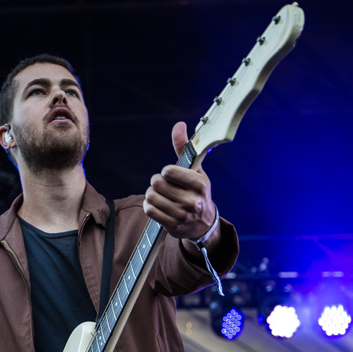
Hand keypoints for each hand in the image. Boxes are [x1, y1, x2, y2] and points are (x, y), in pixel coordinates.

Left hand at [143, 121, 216, 242]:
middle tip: (163, 186)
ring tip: (160, 195)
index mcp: (199, 184)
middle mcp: (192, 201)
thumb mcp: (195, 170)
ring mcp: (182, 215)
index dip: (166, 172)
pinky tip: (158, 205)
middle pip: (157, 183)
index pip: (169, 171)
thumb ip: (185, 147)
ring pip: (151, 197)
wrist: (203, 224)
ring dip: (151, 194)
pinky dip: (149, 205)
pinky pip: (149, 210)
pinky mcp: (172, 226)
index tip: (171, 175)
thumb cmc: (197, 191)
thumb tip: (179, 125)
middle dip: (157, 183)